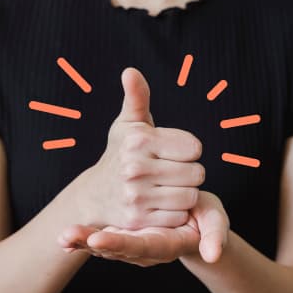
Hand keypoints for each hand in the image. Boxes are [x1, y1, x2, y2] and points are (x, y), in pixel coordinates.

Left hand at [59, 191, 228, 264]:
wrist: (195, 222)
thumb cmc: (206, 220)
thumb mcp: (215, 223)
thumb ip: (215, 236)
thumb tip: (213, 254)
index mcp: (166, 244)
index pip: (141, 245)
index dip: (121, 243)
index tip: (100, 239)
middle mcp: (146, 250)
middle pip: (116, 250)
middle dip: (91, 244)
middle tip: (68, 236)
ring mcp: (132, 246)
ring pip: (104, 248)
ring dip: (82, 242)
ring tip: (62, 237)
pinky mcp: (123, 239)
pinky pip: (101, 241)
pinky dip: (82, 240)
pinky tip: (63, 239)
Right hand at [75, 68, 204, 229]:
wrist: (95, 195)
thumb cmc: (120, 154)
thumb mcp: (128, 124)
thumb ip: (137, 97)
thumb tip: (130, 71)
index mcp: (139, 140)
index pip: (195, 147)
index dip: (189, 150)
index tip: (172, 152)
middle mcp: (135, 168)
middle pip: (197, 173)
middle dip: (189, 172)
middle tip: (171, 172)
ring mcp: (136, 196)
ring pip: (191, 195)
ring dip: (185, 193)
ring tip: (167, 187)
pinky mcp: (139, 220)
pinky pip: (179, 216)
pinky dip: (176, 212)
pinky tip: (161, 204)